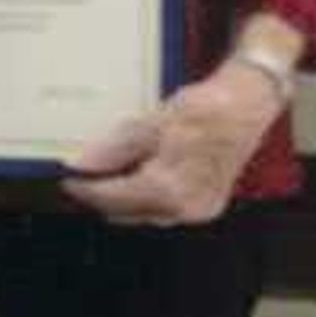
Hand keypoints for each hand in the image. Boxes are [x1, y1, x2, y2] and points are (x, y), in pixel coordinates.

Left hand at [63, 64, 282, 225]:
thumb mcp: (151, 123)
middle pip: (127, 211)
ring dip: (124, 198)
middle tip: (83, 176)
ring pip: (145, 212)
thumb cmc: (207, 109)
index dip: (86, 190)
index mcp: (171, 189)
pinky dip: (146, 195)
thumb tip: (81, 165)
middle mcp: (186, 207)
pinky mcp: (206, 204)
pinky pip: (164, 208)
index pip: (114, 199)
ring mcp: (199, 209)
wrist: (249, 103)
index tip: (66, 179)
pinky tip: (137, 175)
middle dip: (103, 196)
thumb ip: (115, 149)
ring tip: (107, 174)